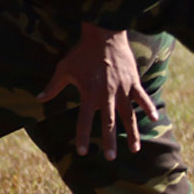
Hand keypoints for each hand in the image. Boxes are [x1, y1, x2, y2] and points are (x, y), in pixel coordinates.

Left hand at [40, 26, 159, 158]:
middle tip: (111, 158)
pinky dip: (149, 108)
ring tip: (135, 149)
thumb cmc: (81, 53)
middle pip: (109, 123)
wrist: (103, 35)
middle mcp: (107, 96)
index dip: (82, 137)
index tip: (83, 152)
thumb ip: (53, 87)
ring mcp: (123, 90)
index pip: (84, 121)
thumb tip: (39, 99)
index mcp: (89, 94)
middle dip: (109, 141)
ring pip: (129, 116)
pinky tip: (155, 119)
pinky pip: (143, 98)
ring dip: (132, 133)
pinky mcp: (134, 82)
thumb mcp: (64, 69)